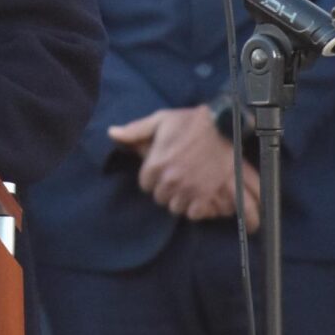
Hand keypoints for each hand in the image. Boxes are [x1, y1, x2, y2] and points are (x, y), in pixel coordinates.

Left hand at [110, 107, 259, 228]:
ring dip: (181, 200)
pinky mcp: (205, 196)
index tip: (162, 172)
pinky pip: (194, 213)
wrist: (222, 126)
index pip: (145, 185)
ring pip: (176, 207)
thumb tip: (112, 133)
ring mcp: (187, 189)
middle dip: (166, 190)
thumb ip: (135, 130)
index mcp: (155, 164)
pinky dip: (195, 208)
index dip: (153, 179)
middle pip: (160, 198)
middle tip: (176, 180)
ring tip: (187, 189)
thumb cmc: (189, 122)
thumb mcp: (160, 120)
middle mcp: (169, 180)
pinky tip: (199, 197)